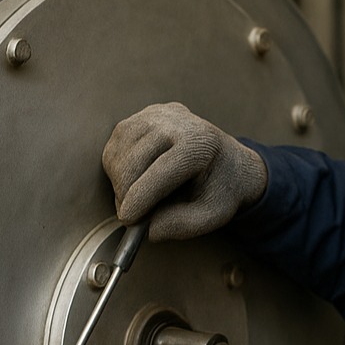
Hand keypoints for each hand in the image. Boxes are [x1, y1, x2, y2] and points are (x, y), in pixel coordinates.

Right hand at [102, 103, 267, 240]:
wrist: (228, 162)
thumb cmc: (220, 189)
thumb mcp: (212, 215)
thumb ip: (183, 225)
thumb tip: (148, 230)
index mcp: (200, 144)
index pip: (161, 171)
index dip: (140, 197)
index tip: (127, 219)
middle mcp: (177, 121)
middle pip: (134, 161)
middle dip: (126, 194)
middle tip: (131, 217)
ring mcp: (157, 114)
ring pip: (119, 153)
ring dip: (118, 182)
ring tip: (135, 198)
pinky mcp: (142, 116)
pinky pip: (115, 145)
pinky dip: (116, 168)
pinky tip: (132, 180)